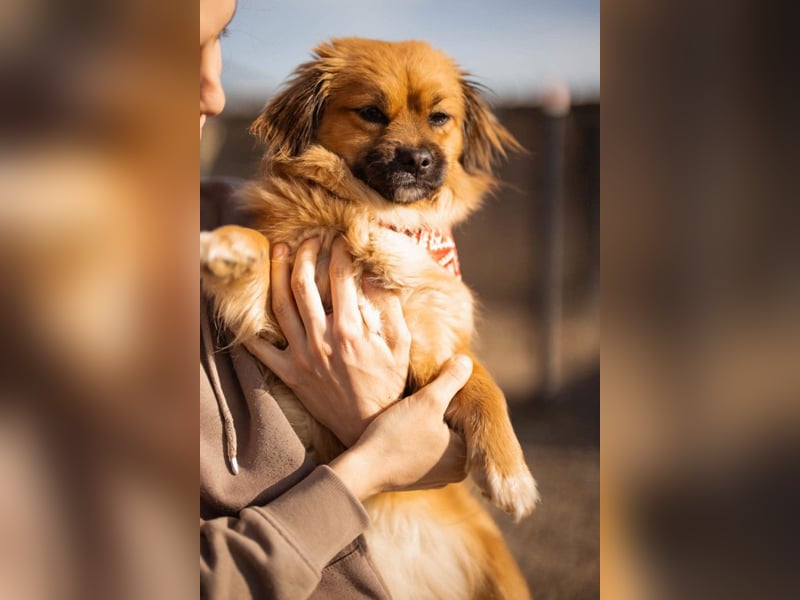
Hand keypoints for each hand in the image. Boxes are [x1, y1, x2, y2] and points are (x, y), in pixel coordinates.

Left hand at [244, 236, 410, 446]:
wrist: (366, 424)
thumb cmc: (387, 383)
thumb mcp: (401, 344)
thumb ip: (390, 308)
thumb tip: (375, 276)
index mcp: (351, 329)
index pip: (340, 276)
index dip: (339, 250)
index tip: (341, 238)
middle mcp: (321, 338)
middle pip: (303, 283)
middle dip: (304, 253)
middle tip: (308, 238)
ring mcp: (300, 355)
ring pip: (280, 305)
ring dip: (277, 274)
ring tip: (279, 251)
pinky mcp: (288, 373)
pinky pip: (260, 348)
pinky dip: (251, 326)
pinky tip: (250, 304)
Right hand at [329, 355, 472, 500]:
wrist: (362, 470)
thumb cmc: (397, 435)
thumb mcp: (427, 401)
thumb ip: (450, 379)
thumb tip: (467, 361)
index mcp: (466, 456)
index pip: (468, 416)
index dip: (454, 395)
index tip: (436, 386)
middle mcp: (456, 472)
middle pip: (454, 428)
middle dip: (442, 410)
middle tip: (423, 395)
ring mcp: (436, 477)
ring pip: (438, 437)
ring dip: (428, 422)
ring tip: (411, 410)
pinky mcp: (417, 477)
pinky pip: (424, 449)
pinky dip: (417, 437)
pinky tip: (403, 427)